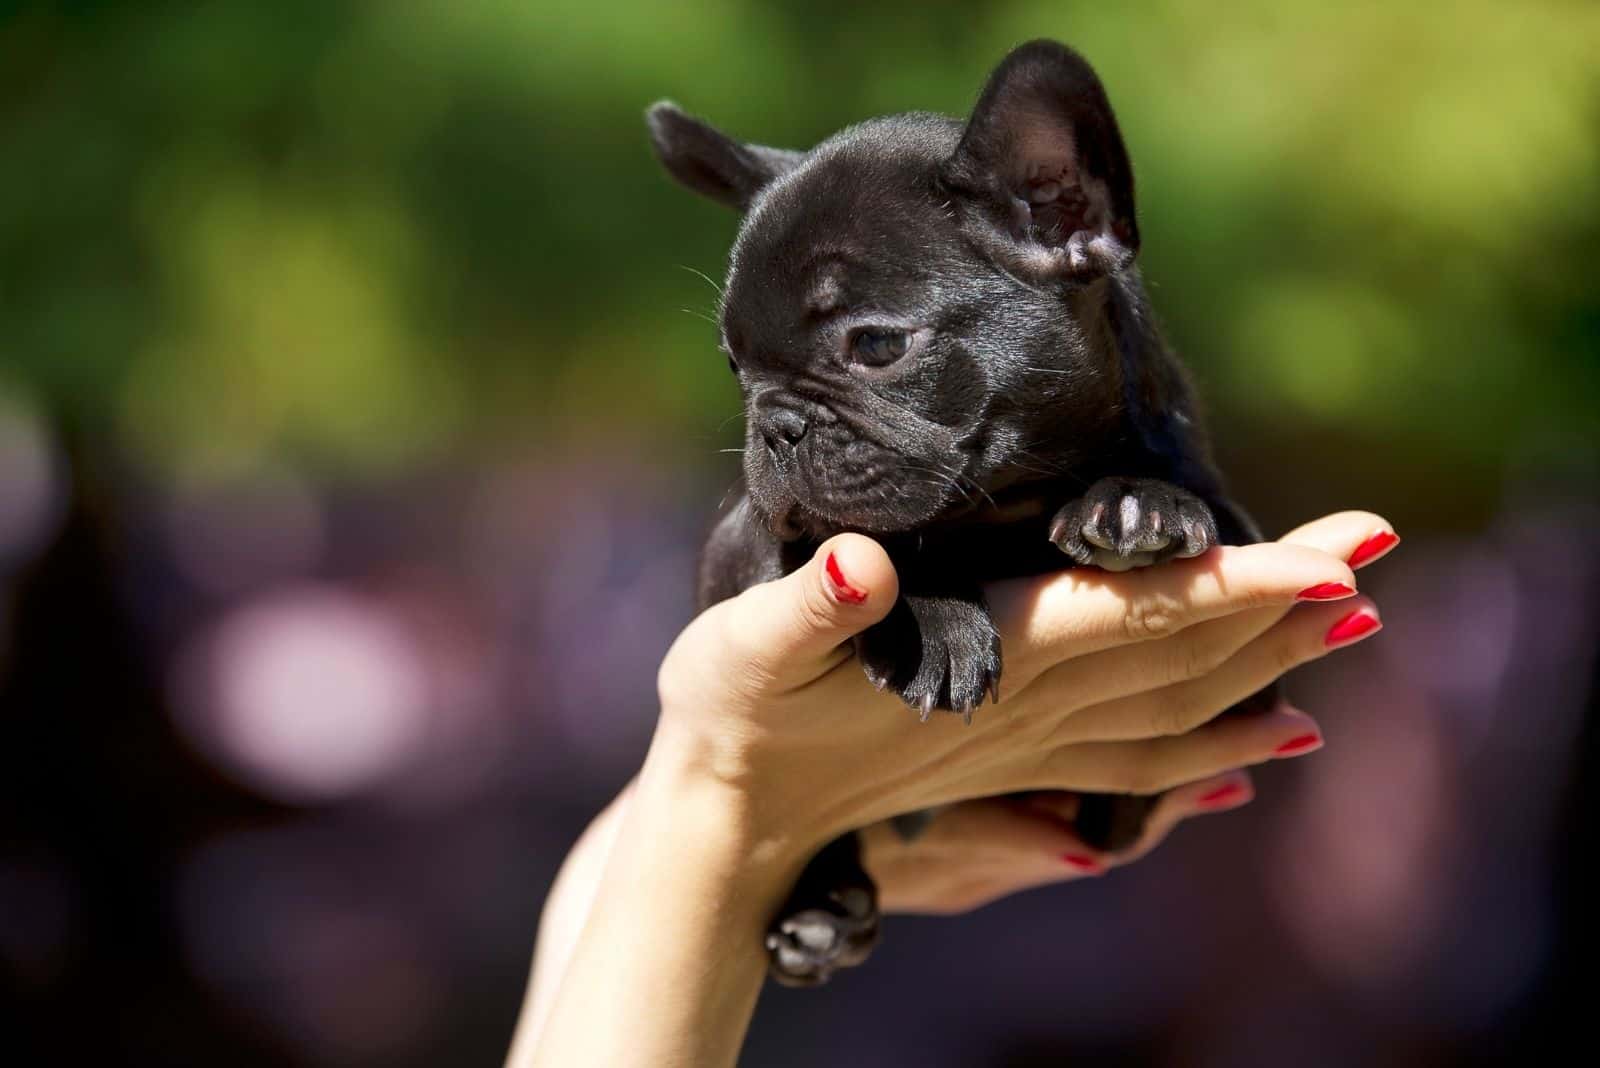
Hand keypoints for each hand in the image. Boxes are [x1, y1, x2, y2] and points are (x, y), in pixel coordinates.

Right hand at [651, 510, 1392, 879]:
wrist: (726, 822)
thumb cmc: (729, 717)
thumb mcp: (745, 648)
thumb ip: (810, 608)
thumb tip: (862, 567)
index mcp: (981, 660)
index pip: (1129, 614)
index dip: (1232, 585)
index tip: (1328, 558)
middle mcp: (1024, 707)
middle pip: (1179, 657)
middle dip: (1282, 607)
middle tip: (1376, 551)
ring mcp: (1024, 742)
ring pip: (1174, 707)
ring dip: (1266, 669)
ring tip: (1351, 631)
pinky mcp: (1011, 761)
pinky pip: (1140, 759)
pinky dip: (1216, 750)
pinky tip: (1267, 748)